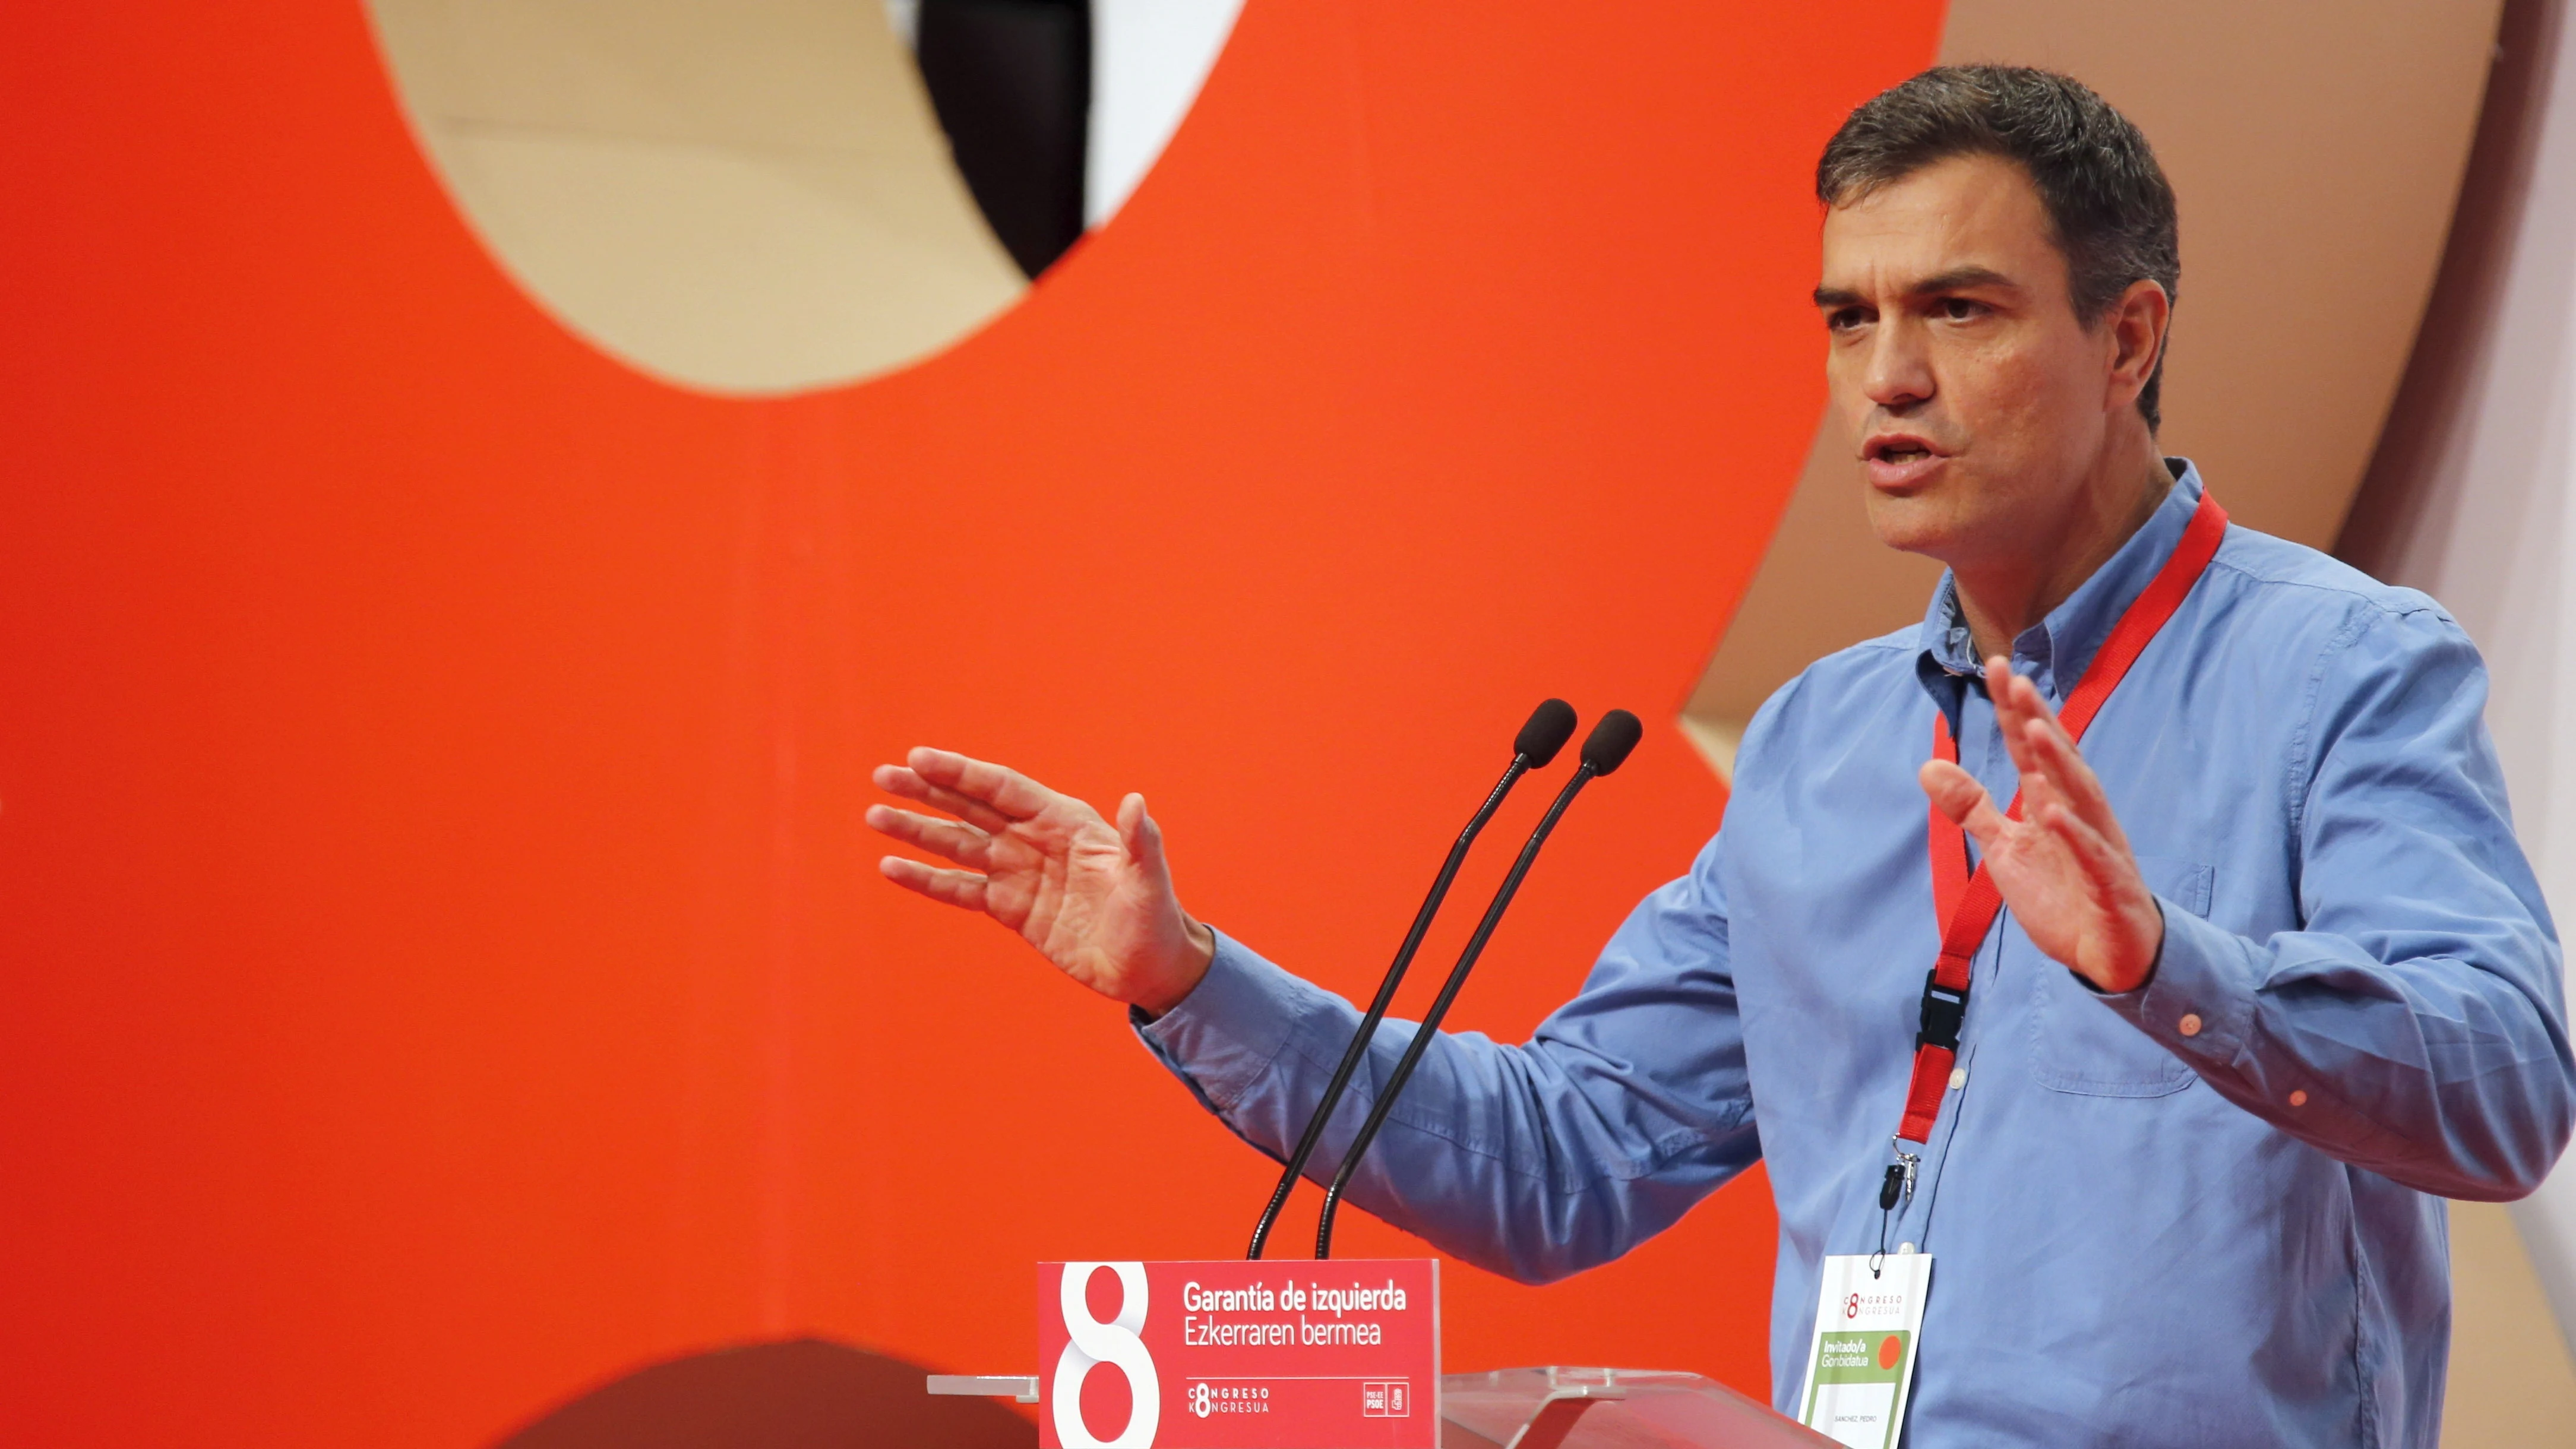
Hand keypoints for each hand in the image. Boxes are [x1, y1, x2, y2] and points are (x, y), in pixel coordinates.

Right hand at [865, 748, 1215, 1013]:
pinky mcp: (1010, 908)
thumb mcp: (1149, 882)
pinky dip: (927, 880)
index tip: (919, 757)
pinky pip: (960, 889)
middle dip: (927, 791)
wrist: (1149, 968)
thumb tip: (1135, 802)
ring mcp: (1019, 873)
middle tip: (883, 776)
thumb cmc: (1156, 920)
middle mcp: (1035, 840)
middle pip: (971, 808)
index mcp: (1064, 821)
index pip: (1003, 788)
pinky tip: (892, 868)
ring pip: (958, 845)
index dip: (962, 773)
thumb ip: (1140, 842)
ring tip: (875, 817)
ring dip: (917, 831)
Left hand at [1917, 659, 2164, 992]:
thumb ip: (1972, 808)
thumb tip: (1928, 766)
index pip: (2029, 748)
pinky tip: (2054, 813)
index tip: (1995, 667)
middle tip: (2014, 679)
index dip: (2013, 710)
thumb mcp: (2005, 848)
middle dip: (2036, 719)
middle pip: (2056, 759)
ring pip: (2080, 795)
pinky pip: (2092, 854)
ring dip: (2058, 762)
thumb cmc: (2063, 893)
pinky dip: (2075, 834)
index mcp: (2051, 801)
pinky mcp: (2108, 883)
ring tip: (2034, 728)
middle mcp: (2078, 813)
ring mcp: (2097, 845)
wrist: (2111, 952)